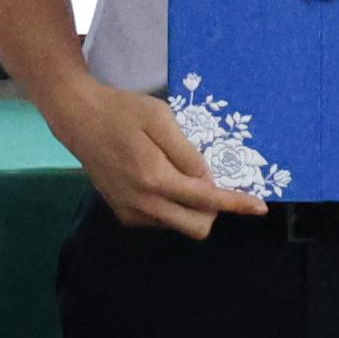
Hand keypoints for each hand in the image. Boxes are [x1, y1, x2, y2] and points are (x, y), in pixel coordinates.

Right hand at [62, 80, 261, 236]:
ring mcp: (130, 212)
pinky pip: (161, 220)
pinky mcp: (123, 213)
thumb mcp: (161, 119)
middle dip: (213, 209)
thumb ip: (187, 154)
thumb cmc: (123, 111)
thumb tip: (208, 183)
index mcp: (155, 178)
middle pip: (197, 226)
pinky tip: (160, 179)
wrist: (79, 118)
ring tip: (177, 172)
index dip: (235, 203)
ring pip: (179, 225)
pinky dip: (171, 206)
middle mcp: (143, 203)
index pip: (206, 200)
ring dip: (191, 207)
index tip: (259, 207)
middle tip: (209, 180)